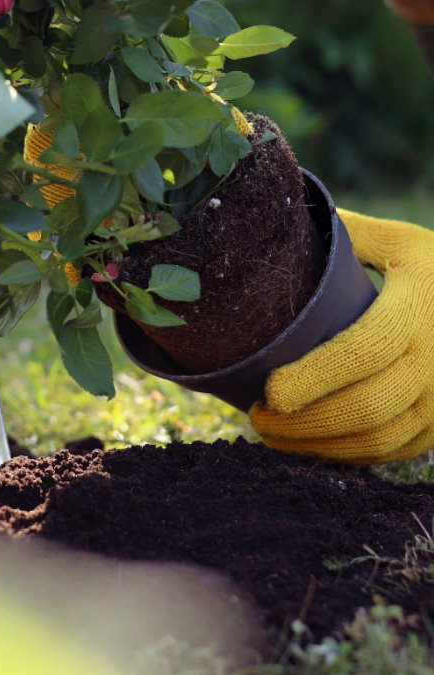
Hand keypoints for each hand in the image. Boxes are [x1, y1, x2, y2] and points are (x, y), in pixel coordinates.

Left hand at [249, 210, 433, 463]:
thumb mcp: (405, 244)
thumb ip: (352, 234)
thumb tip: (285, 219)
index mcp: (416, 311)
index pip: (362, 353)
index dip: (314, 378)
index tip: (269, 390)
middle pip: (365, 406)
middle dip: (304, 421)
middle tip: (257, 418)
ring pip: (377, 438)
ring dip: (319, 445)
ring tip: (271, 435)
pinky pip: (390, 452)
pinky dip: (346, 455)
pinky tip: (310, 446)